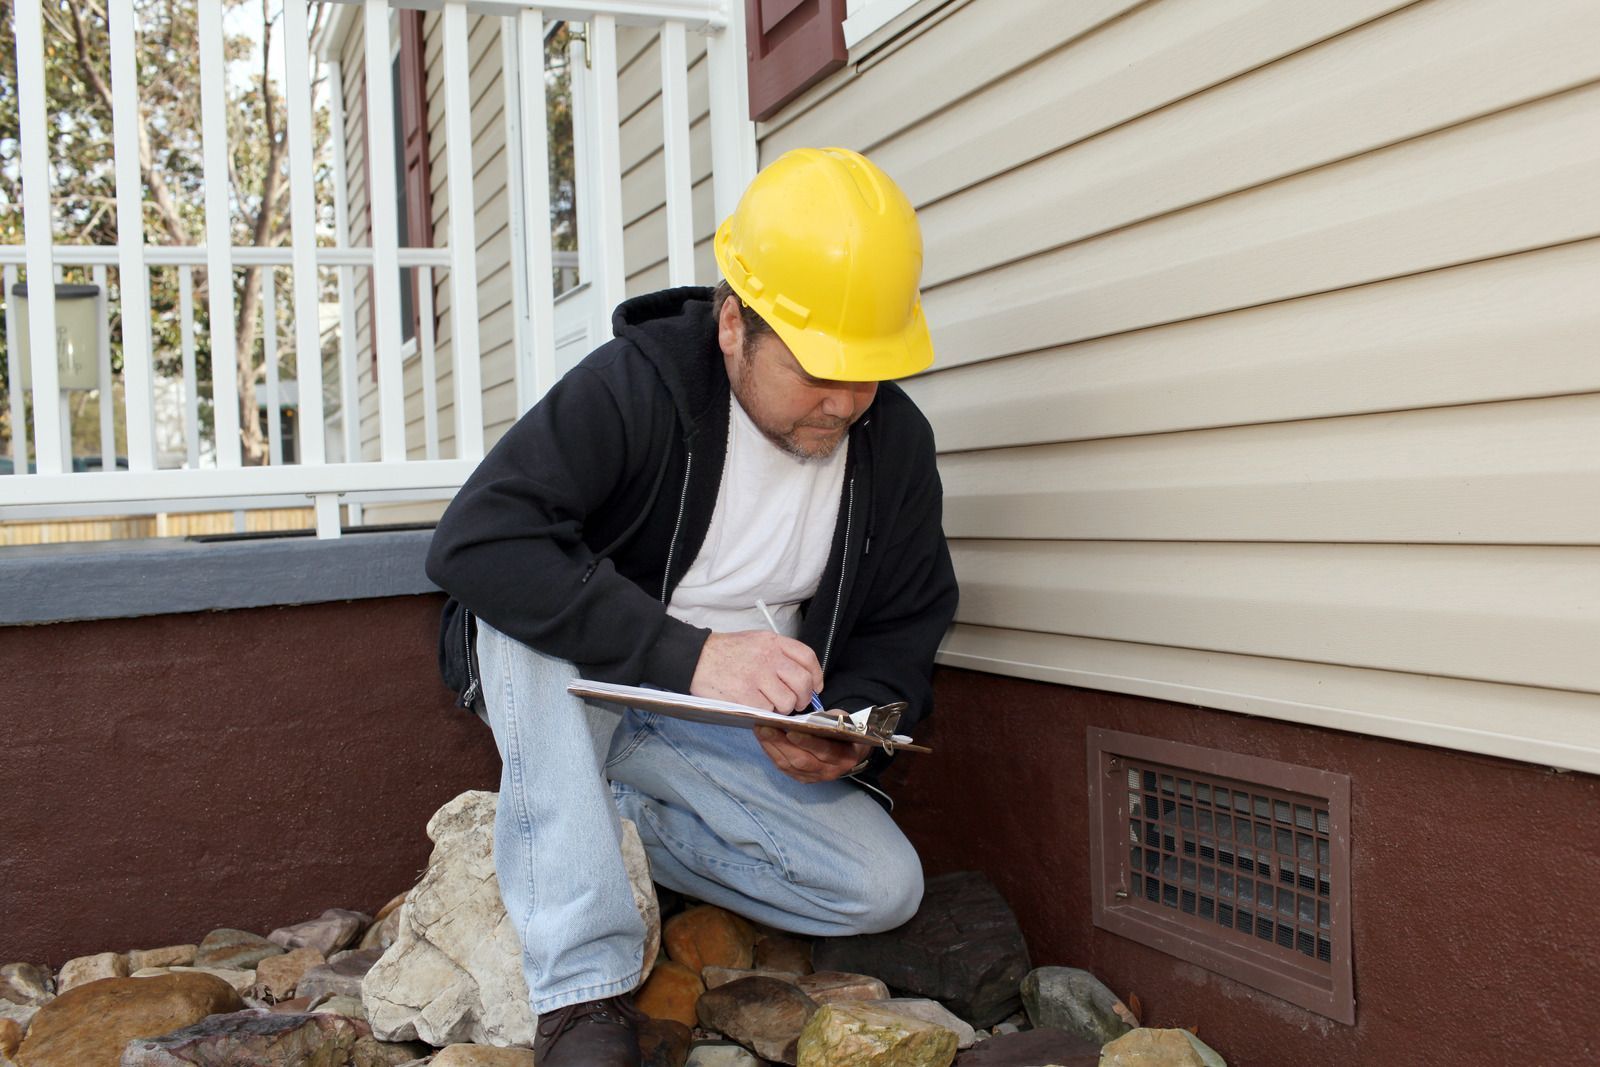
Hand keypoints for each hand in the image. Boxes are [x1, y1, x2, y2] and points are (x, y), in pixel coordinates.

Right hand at [689, 630, 823, 713]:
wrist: (696, 658)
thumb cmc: (726, 652)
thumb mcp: (756, 641)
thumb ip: (779, 655)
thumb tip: (803, 678)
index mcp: (773, 642)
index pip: (807, 657)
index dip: (816, 675)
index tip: (815, 687)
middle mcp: (768, 657)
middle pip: (803, 682)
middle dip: (804, 698)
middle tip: (796, 703)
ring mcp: (757, 676)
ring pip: (788, 701)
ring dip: (782, 707)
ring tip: (770, 702)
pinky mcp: (746, 695)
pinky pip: (767, 711)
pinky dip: (763, 712)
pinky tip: (753, 703)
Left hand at [756, 726, 870, 783]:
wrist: (853, 750)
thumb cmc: (845, 730)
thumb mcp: (842, 721)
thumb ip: (827, 721)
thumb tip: (800, 720)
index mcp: (845, 755)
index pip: (824, 750)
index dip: (806, 742)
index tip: (789, 730)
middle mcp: (830, 770)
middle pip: (802, 761)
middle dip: (780, 743)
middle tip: (764, 727)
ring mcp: (816, 777)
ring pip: (790, 766)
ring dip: (772, 748)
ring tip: (760, 730)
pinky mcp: (805, 779)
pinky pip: (785, 769)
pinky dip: (773, 754)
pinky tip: (764, 741)